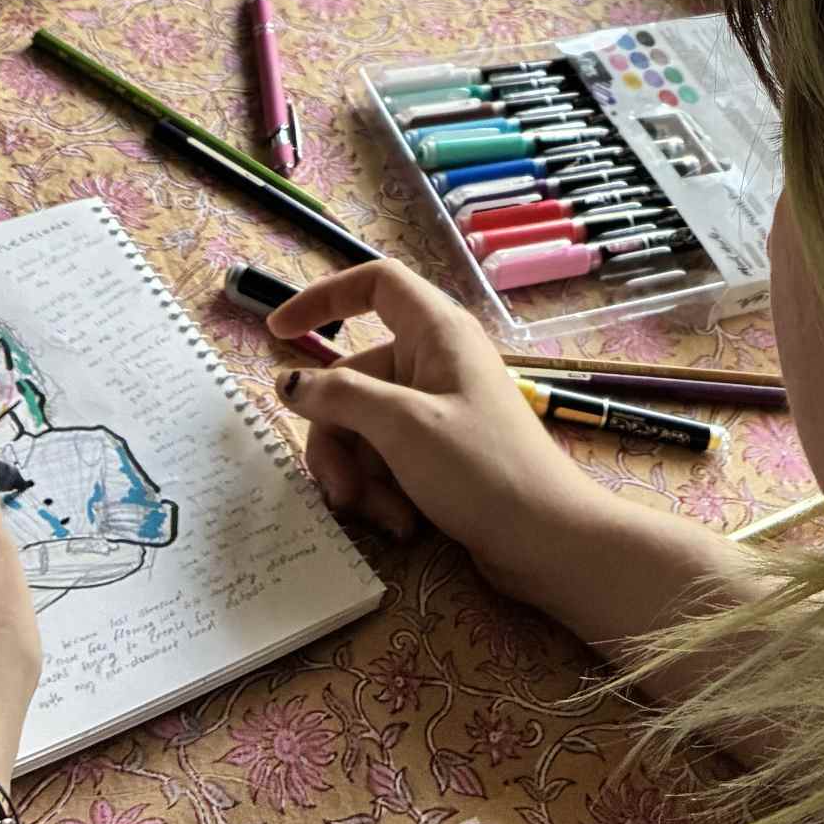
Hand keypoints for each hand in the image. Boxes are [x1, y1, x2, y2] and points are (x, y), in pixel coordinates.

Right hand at [270, 258, 634, 616]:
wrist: (546, 539)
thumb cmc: (482, 469)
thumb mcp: (402, 428)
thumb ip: (340, 397)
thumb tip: (289, 382)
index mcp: (436, 332)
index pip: (375, 285)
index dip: (324, 298)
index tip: (277, 331)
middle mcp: (435, 361)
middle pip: (354, 379)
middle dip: (338, 439)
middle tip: (342, 492)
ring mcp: (437, 407)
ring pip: (363, 426)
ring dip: (360, 476)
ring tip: (383, 516)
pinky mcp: (438, 450)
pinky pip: (385, 457)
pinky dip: (384, 489)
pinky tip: (402, 523)